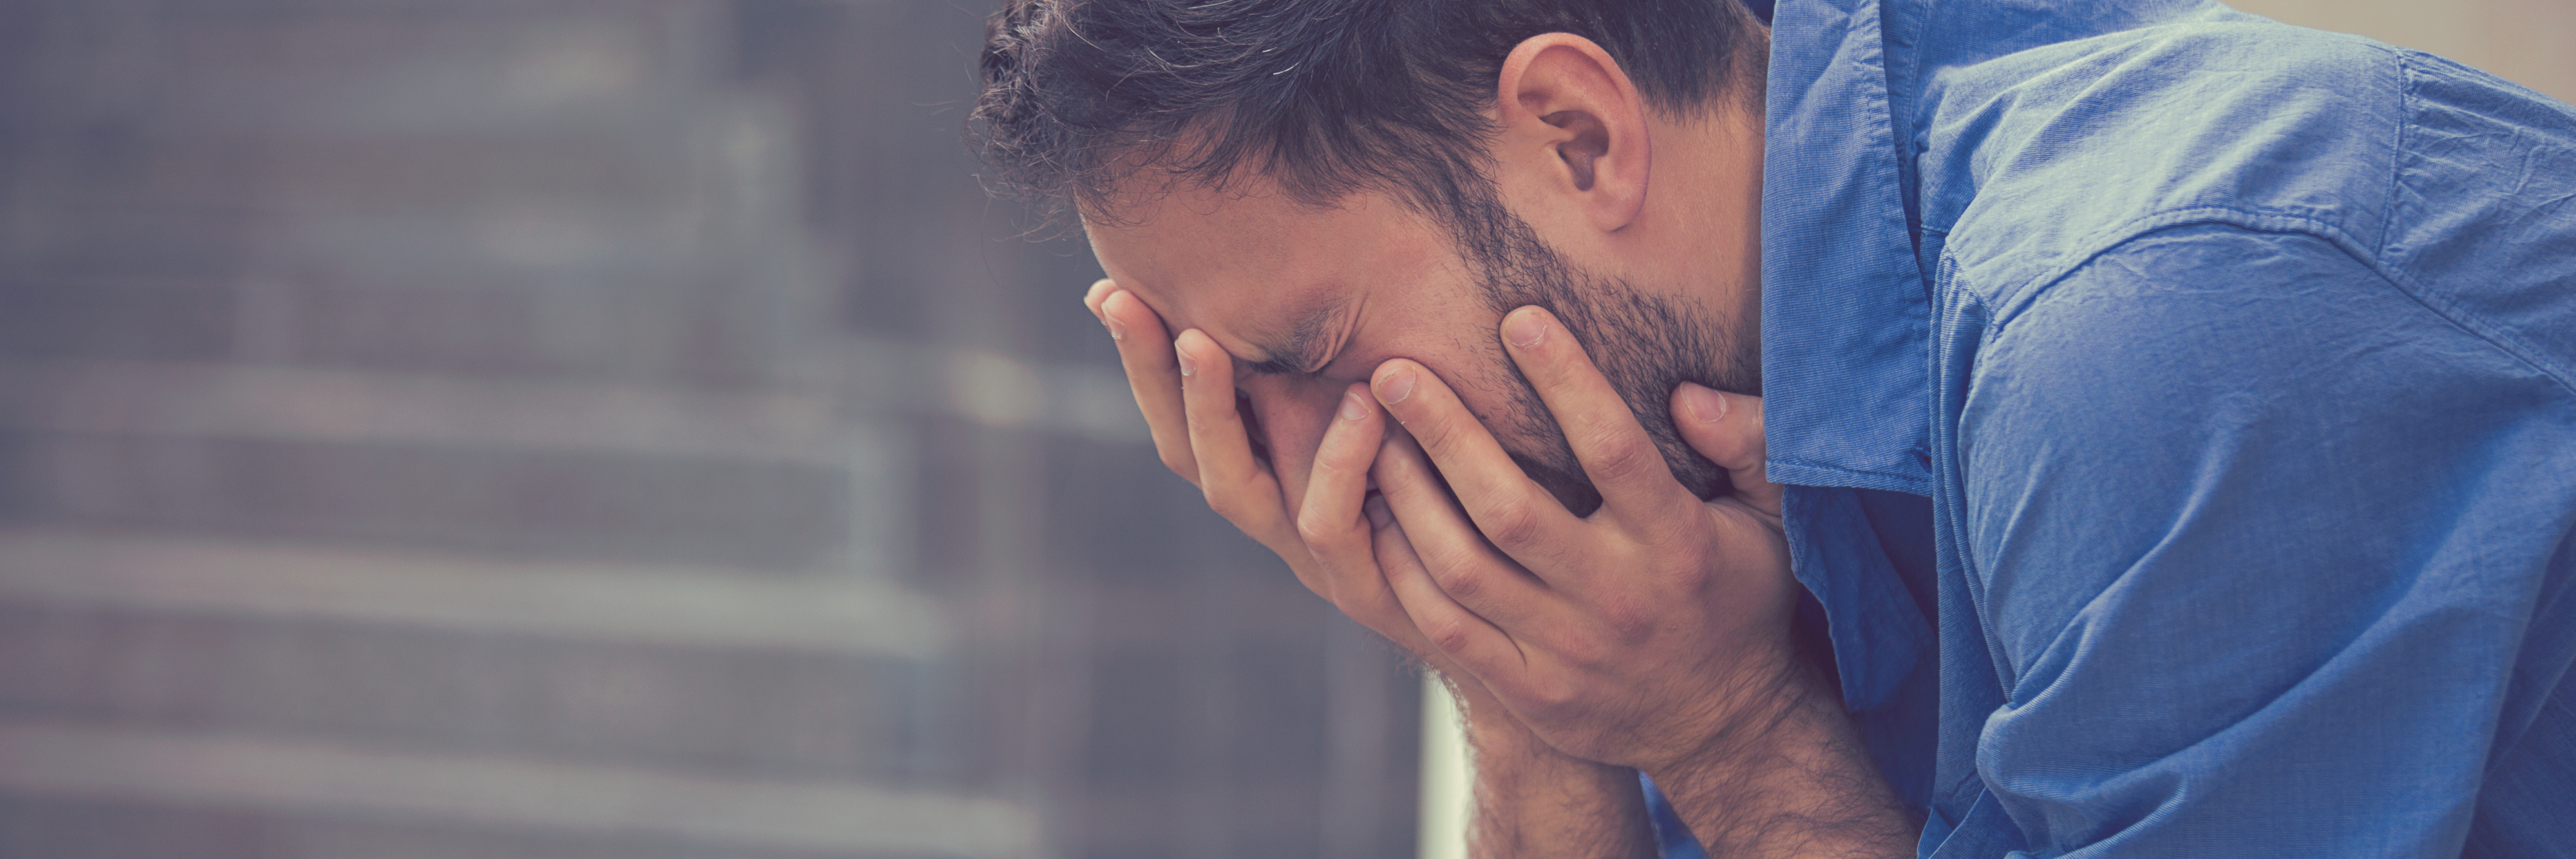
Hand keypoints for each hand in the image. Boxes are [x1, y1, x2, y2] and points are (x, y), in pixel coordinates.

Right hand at [1080, 280, 1483, 687]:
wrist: (1527, 620)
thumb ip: (1365, 363)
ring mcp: (1315, 560)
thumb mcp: (1408, 422)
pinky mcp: (1368, 589)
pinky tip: (1362, 402)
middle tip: (1125, 303)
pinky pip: (1329, 523)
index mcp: (1275, 478)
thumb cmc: (1466, 500)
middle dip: (1148, 375)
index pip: (1183, 417)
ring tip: (1202, 342)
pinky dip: (1339, 459)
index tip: (1108, 290)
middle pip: (1184, 449)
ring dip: (1212, 411)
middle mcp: (1278, 519)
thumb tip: (1344, 253)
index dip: (1142, 362)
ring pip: (1234, 490)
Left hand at [1364, 304, 1795, 772]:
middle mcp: (1616, 598)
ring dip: (1407, 495)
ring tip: (1369, 434)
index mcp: (1676, 543)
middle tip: (1392, 369)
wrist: (1725, 726)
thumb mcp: (1774, 519)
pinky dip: (1405, 570)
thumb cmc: (1737, 593)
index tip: (1518, 318)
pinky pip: (1448, 628)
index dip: (1566, 381)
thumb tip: (1688, 394)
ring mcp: (1568, 652)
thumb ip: (1748, 444)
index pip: (1614, 450)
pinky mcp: (1531, 692)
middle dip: (1444, 431)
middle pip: (1509, 507)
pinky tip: (1380, 516)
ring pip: (1463, 567)